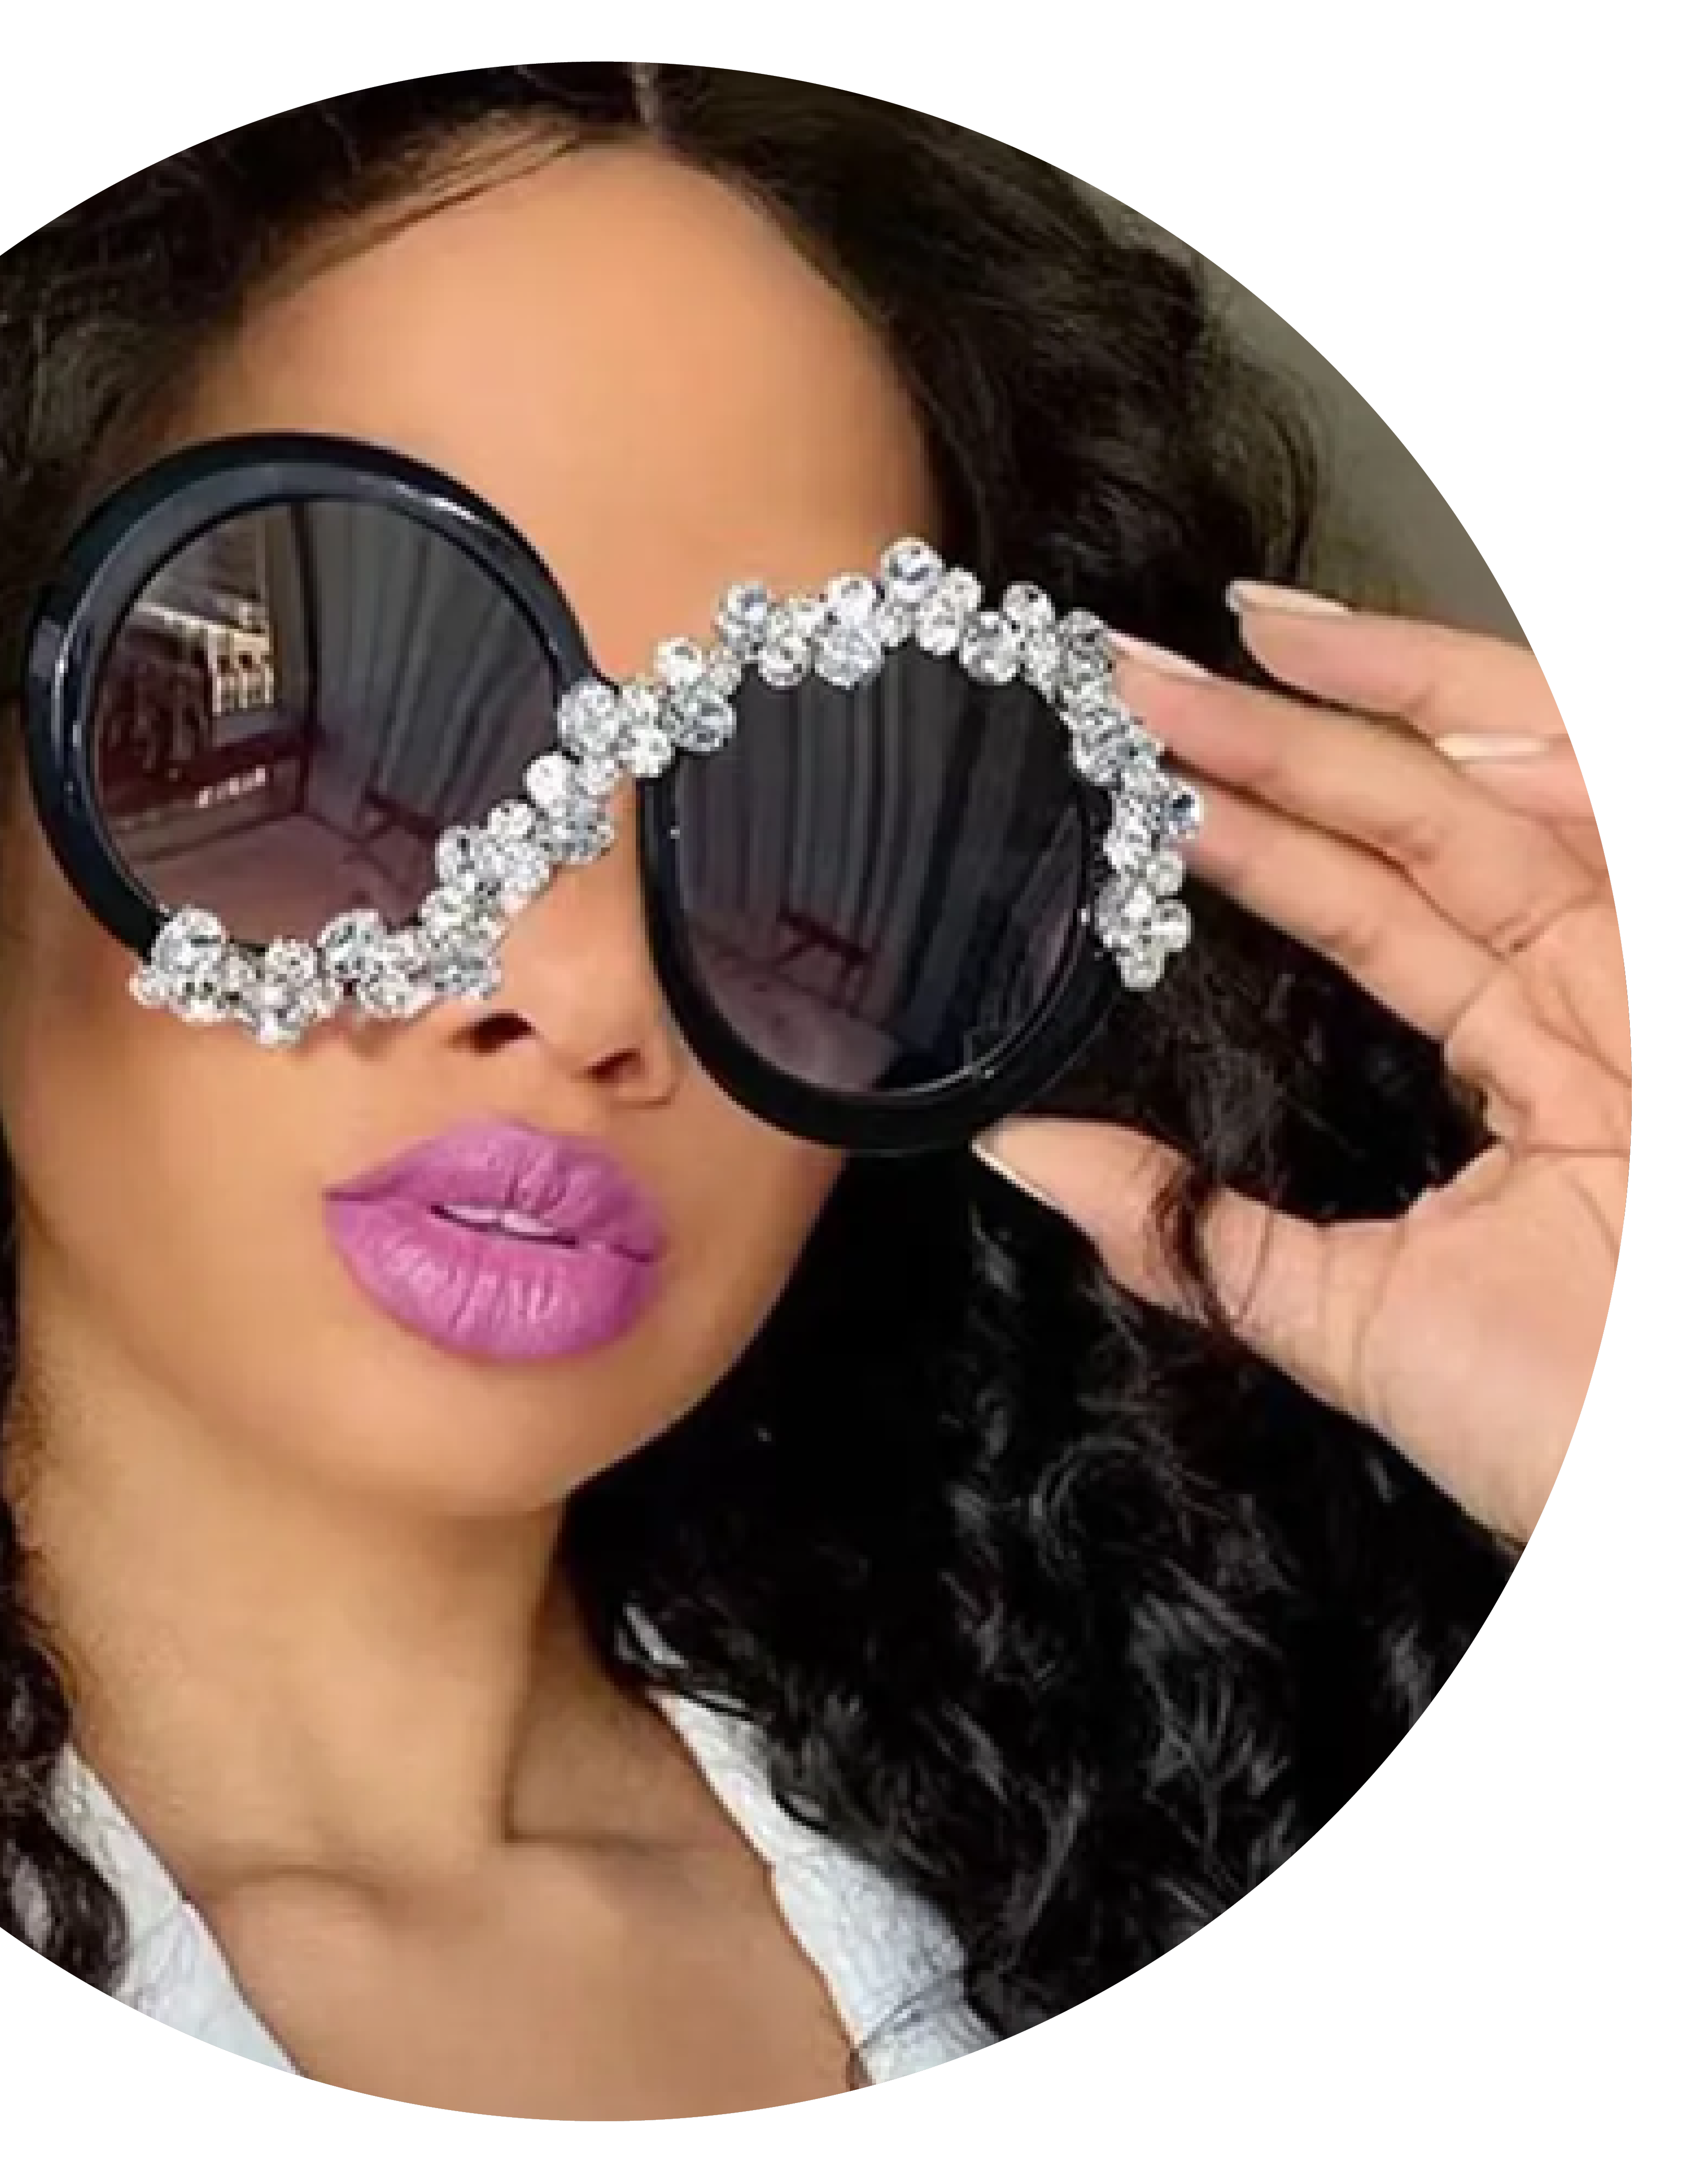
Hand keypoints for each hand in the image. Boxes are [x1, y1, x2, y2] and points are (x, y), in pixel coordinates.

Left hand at [974, 585, 1630, 1547]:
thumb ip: (1193, 1231)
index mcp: (1535, 1066)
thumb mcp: (1356, 1321)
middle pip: (1418, 823)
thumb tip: (1023, 1154)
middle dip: (1266, 746)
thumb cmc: (1592, 1427)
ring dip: (1352, 707)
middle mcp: (1601, 992)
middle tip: (1124, 688)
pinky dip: (1493, 715)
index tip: (1134, 785)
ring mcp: (1654, 965)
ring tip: (1205, 655)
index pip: (1372, 912)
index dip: (1252, 839)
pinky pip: (1605, 789)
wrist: (1691, 1458)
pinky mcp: (1681, 960)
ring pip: (1497, 778)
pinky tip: (1360, 672)